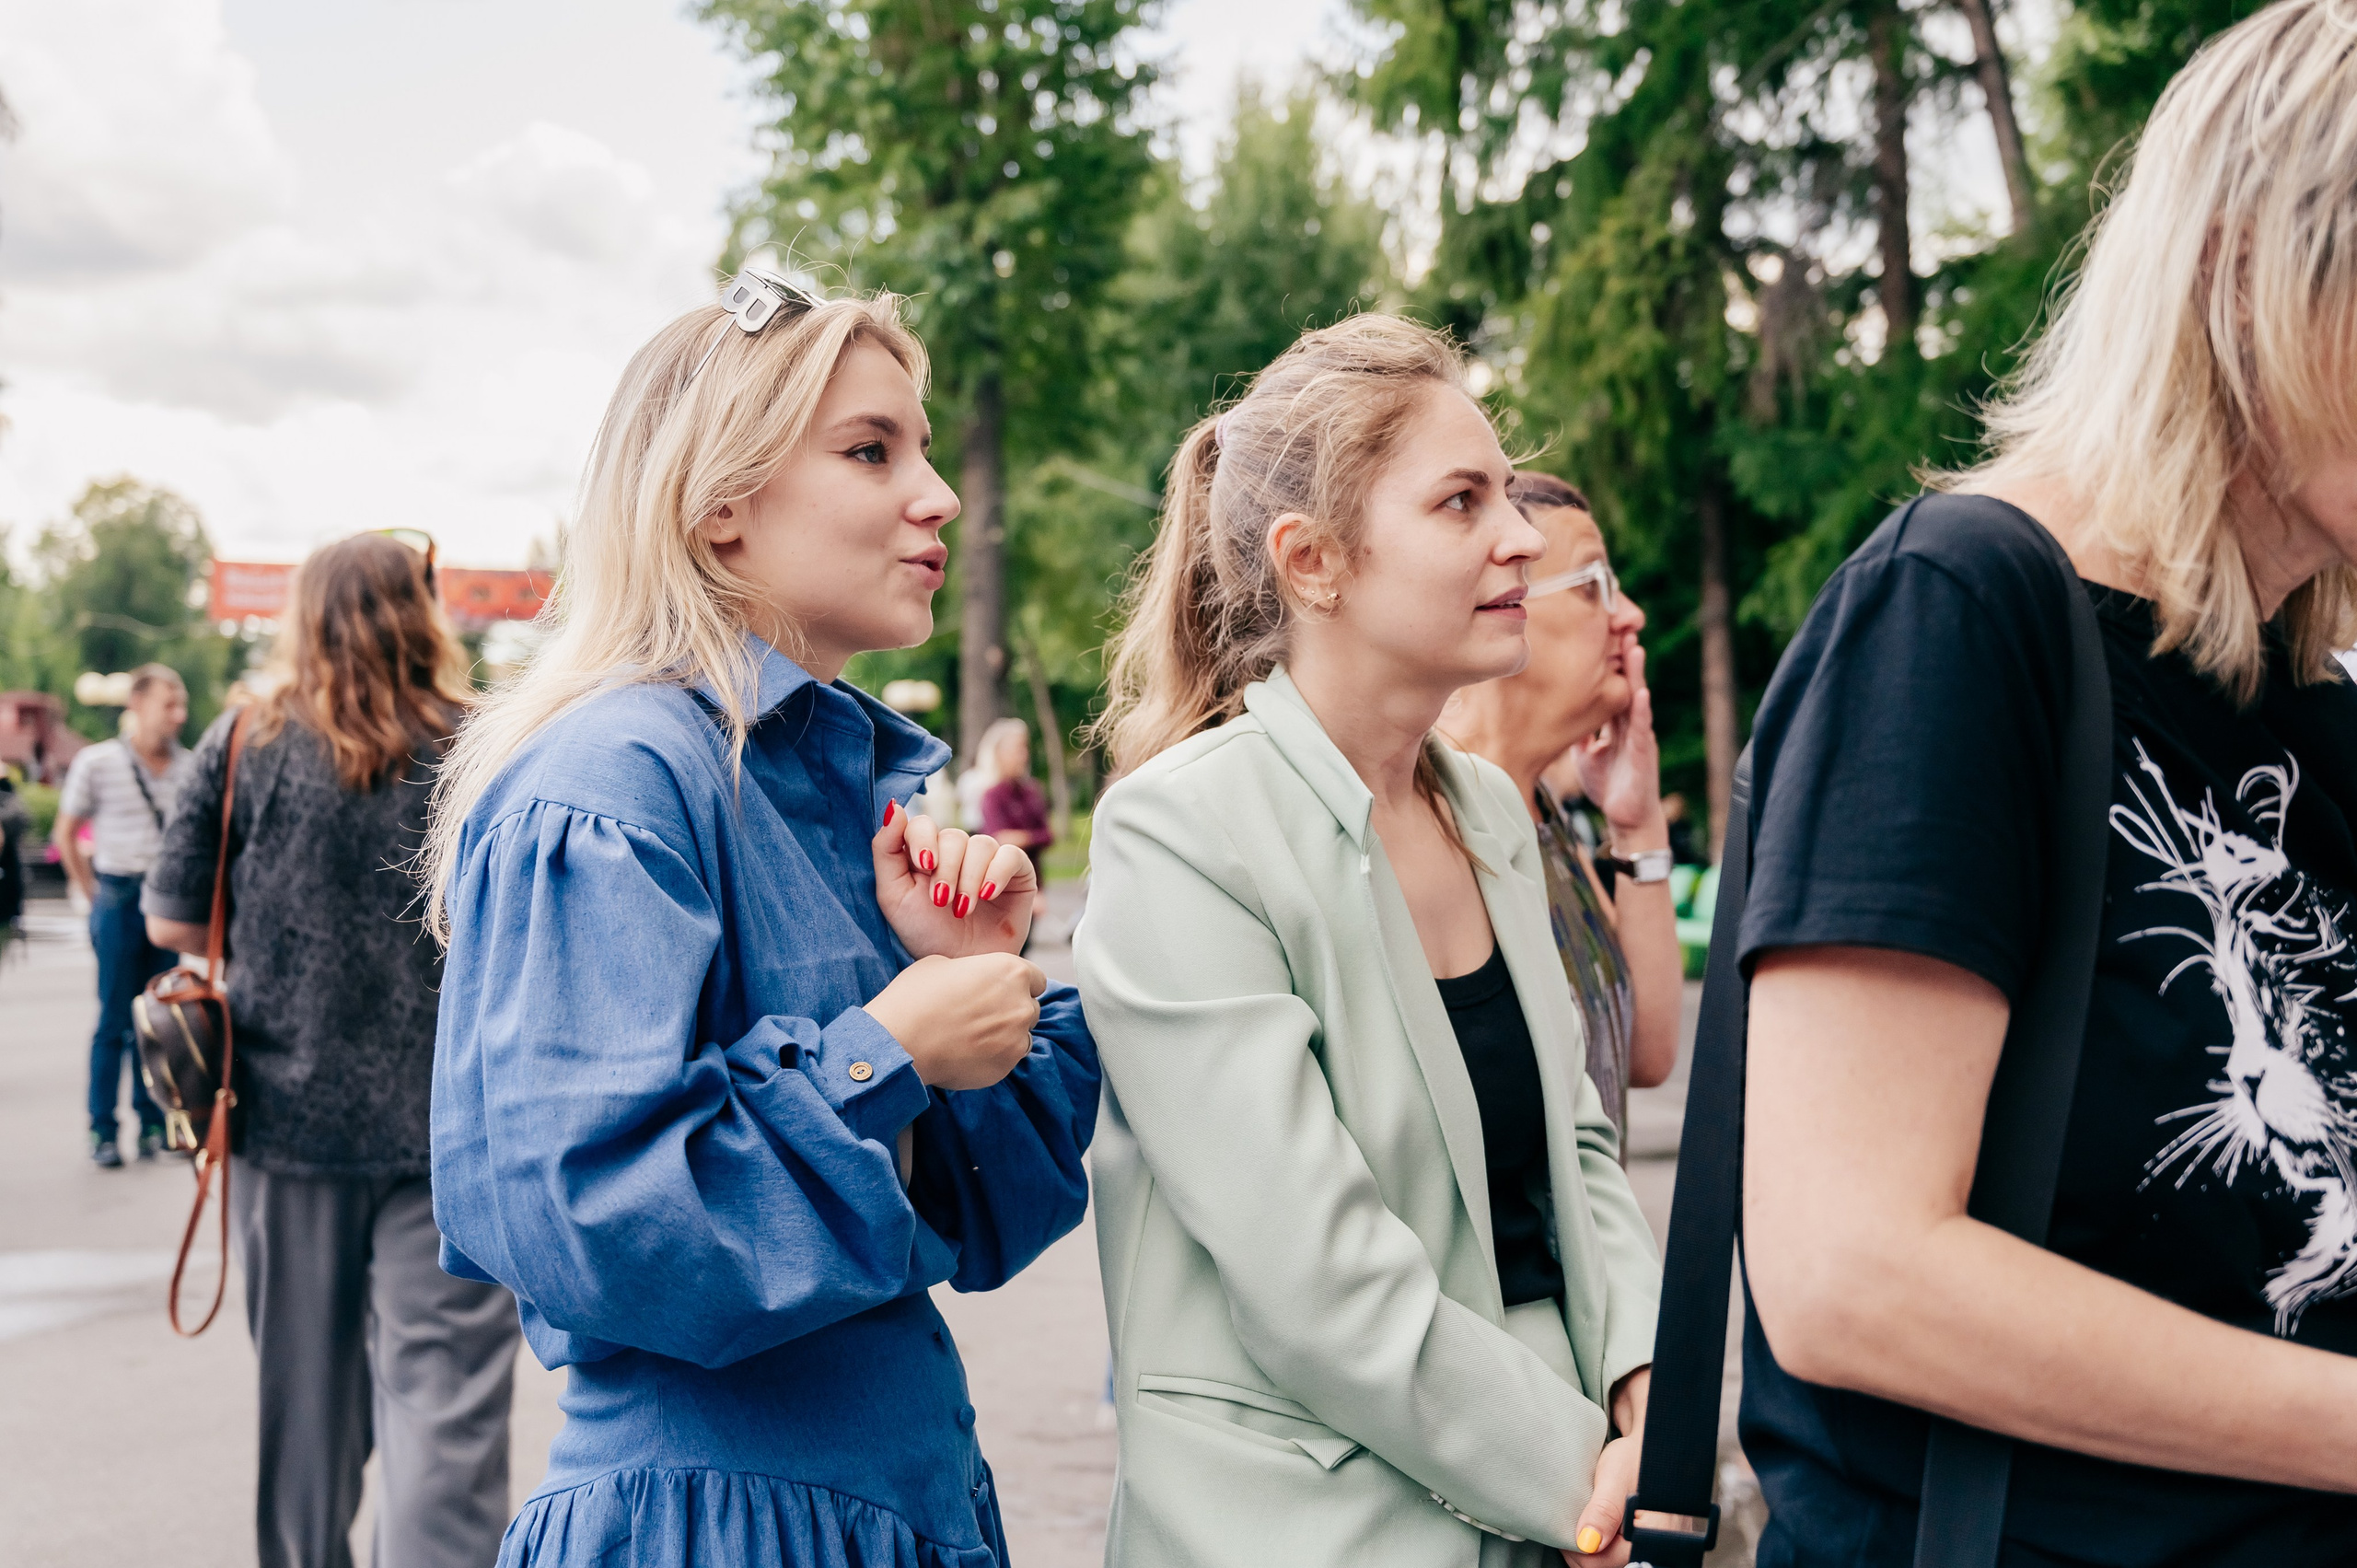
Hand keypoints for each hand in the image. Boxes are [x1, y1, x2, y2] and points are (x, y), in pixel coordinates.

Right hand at [865, 951, 1047, 1089]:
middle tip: (982, 1016)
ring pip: (1021, 1037)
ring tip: (972, 1037)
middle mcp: (1022, 1005)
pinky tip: (967, 1054)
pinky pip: (1007, 1060)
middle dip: (1012, 1011)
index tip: (1000, 991)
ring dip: (1005, 1036)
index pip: (1036, 979)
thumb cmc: (915, 997)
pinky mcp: (1006, 1067)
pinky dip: (993, 1057)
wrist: (899, 1041)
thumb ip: (971, 970)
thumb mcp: (941, 964)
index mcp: (1012, 971)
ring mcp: (1017, 1039)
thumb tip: (973, 980)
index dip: (1018, 985)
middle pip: (1030, 1008)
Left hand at [873, 800, 1036, 957]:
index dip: (923, 838)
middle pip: (952, 837)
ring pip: (980, 845)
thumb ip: (886, 851)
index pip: (923, 824)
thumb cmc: (926, 935)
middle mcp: (957, 853)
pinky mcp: (1017, 873)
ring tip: (963, 909)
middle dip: (945, 870)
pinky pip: (1011, 855)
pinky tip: (987, 896)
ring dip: (969, 878)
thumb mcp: (894, 896)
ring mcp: (988, 861)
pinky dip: (997, 873)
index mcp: (925, 854)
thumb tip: (894, 807)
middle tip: (941, 901)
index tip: (923, 865)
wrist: (962, 966)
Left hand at [1563, 1366, 1649, 1566]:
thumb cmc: (1635, 1456)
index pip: (1604, 1562)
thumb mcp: (1615, 1478)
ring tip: (1585, 1522)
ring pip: (1609, 1562)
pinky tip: (1595, 1528)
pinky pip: (1616, 1554)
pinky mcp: (1646, 1544)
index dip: (1578, 1549)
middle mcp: (1660, 1547)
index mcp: (1656, 1535)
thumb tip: (1587, 1543)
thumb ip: (1604, 1511)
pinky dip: (1601, 1545)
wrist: (1649, 1447)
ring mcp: (1655, 1547)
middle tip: (1572, 1521)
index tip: (1565, 1528)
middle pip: (1606, 1565)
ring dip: (1591, 1548)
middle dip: (1584, 1549)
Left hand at [1570, 635, 1666, 845]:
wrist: (1627, 817)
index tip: (1601, 633)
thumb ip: (1579, 730)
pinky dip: (1642, 710)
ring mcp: (1640, 736)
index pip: (1614, 683)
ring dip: (1636, 673)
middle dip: (1624, 654)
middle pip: (1627, 682)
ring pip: (1638, 698)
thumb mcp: (1585, 752)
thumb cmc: (1609, 784)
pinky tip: (1642, 693)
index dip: (1609, 660)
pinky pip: (1643, 729)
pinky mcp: (1645, 754)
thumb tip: (1557, 710)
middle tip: (1620, 624)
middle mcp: (1631, 723)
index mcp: (1617, 721)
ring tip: (1634, 647)